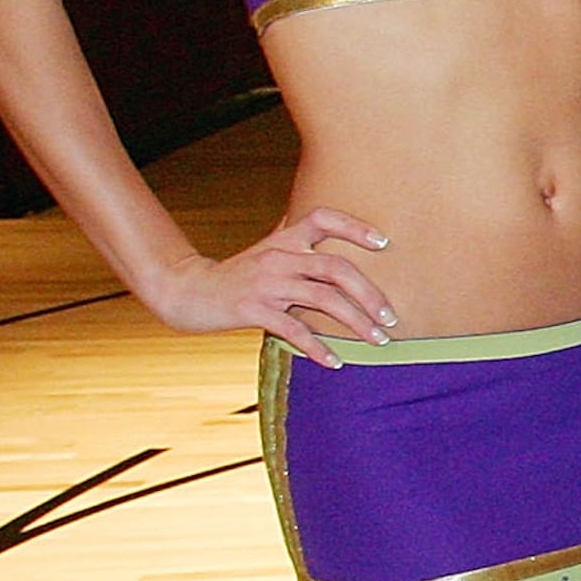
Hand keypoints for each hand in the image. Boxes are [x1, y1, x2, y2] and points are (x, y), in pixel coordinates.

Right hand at [141, 205, 393, 364]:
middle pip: (336, 267)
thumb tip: (324, 223)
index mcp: (285, 238)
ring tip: (378, 340)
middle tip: (391, 316)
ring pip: (323, 299)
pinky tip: (336, 362)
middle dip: (370, 293)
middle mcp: (279, 256)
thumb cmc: (238, 273)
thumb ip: (294, 237)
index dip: (355, 227)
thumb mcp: (267, 249)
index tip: (384, 243)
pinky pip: (294, 330)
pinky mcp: (253, 309)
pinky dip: (318, 348)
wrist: (189, 292)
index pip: (323, 218)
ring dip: (356, 322)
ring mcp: (266, 283)